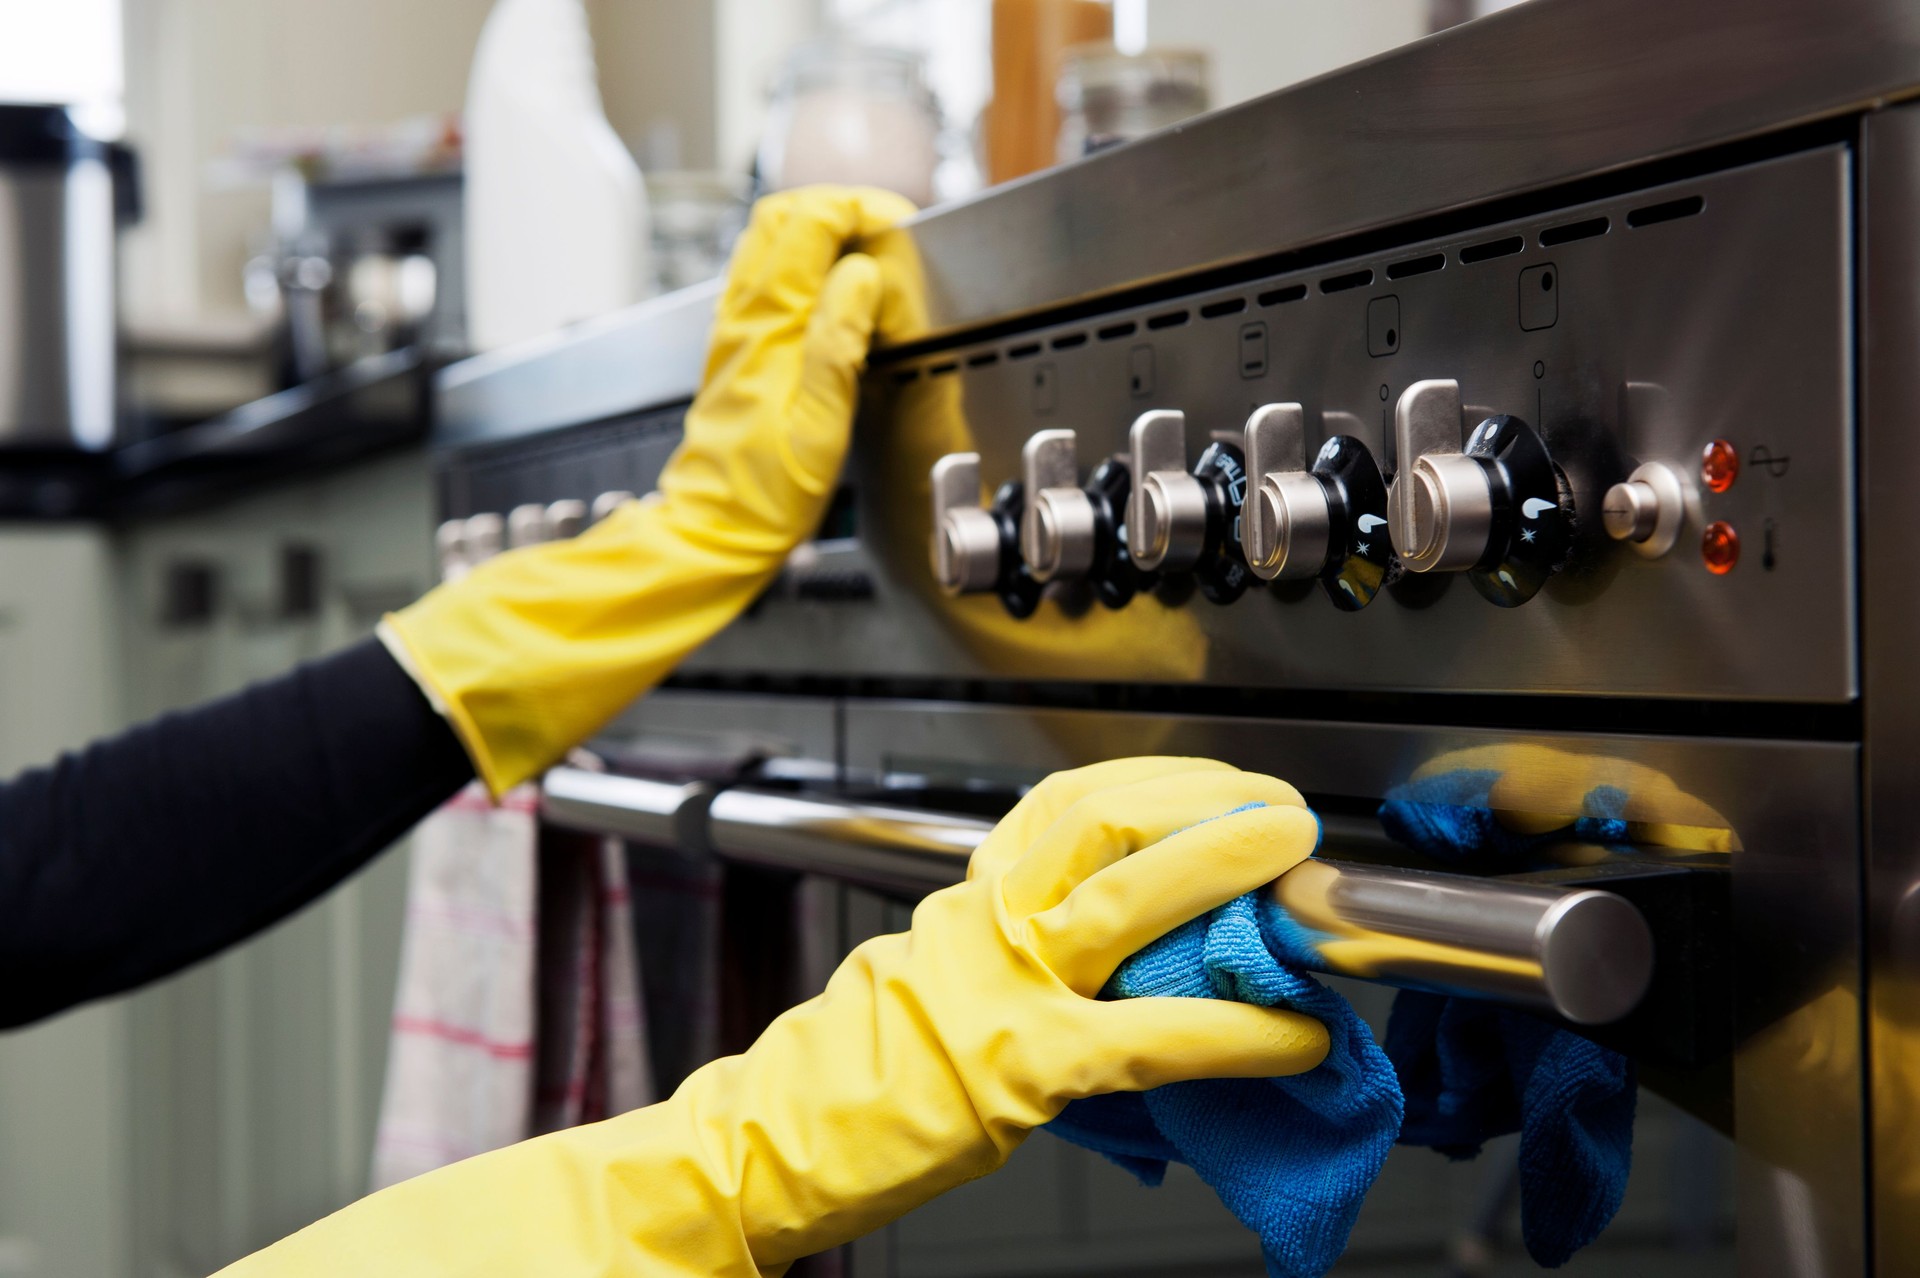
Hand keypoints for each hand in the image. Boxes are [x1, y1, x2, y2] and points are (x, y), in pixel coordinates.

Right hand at [221, 758, 1327, 1275]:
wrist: (763, 1144)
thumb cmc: (852, 1075)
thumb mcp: (934, 981)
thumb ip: (1021, 952)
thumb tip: (1142, 956)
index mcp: (965, 897)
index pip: (1067, 803)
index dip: (1158, 779)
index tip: (1222, 779)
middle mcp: (980, 921)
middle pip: (1102, 822)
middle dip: (1204, 801)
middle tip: (1281, 810)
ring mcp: (997, 987)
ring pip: (1124, 900)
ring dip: (1223, 874)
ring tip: (1298, 874)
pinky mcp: (1016, 1066)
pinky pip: (1145, 1033)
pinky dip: (1231, 1029)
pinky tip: (1293, 1033)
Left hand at [382, 186, 915, 794]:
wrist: (715, 528)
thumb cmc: (765, 492)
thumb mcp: (820, 423)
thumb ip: (840, 341)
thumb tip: (863, 276)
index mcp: (768, 327)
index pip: (807, 222)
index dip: (858, 208)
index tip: (899, 227)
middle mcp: (746, 318)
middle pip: (783, 216)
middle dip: (842, 207)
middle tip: (890, 231)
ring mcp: (739, 329)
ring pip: (772, 241)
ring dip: (824, 230)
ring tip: (872, 254)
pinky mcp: (742, 348)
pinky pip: (771, 277)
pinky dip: (808, 263)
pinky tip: (837, 291)